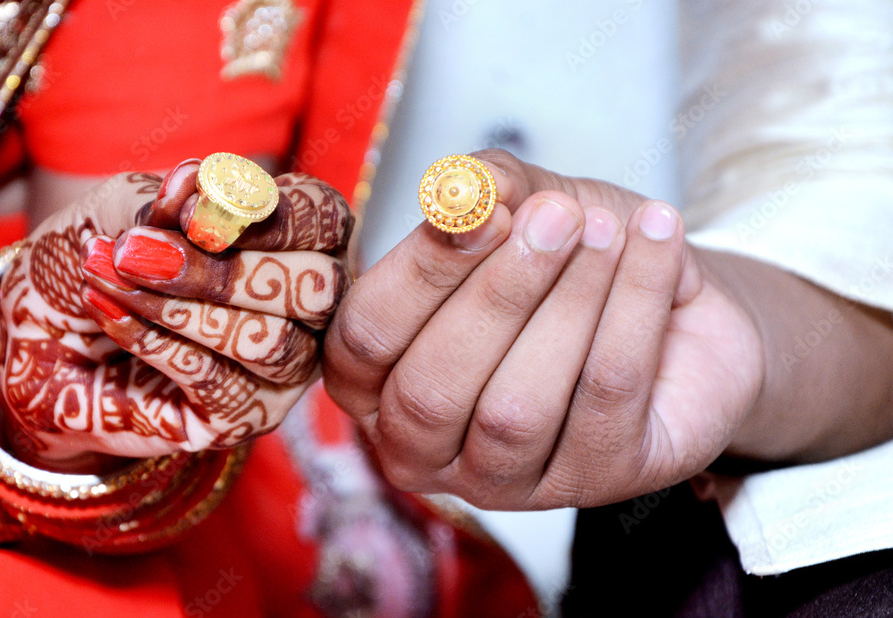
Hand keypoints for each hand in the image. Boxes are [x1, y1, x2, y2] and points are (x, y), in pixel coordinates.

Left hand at [0, 160, 351, 470]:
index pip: (324, 220)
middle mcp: (308, 307)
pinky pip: (219, 383)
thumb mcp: (123, 212)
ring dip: (179, 308)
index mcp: (299, 237)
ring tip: (108, 278)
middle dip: (224, 272)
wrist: (39, 339)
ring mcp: (283, 369)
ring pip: (269, 343)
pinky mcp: (244, 418)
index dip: (270, 215)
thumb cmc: (103, 260)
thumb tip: (194, 182)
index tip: (194, 213)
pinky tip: (108, 314)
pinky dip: (155, 343)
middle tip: (135, 252)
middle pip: (316, 290)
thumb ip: (165, 200)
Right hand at [323, 149, 763, 508]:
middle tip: (559, 217)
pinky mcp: (593, 481)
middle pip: (430, 390)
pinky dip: (634, 310)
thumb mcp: (522, 205)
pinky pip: (604, 399)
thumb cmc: (574, 260)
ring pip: (516, 408)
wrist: (680, 306)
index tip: (485, 212)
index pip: (367, 337)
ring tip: (609, 230)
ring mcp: (503, 479)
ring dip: (571, 303)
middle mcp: (424, 445)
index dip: (422, 271)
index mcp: (376, 379)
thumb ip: (484, 189)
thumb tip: (462, 189)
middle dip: (500, 295)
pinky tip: (656, 245)